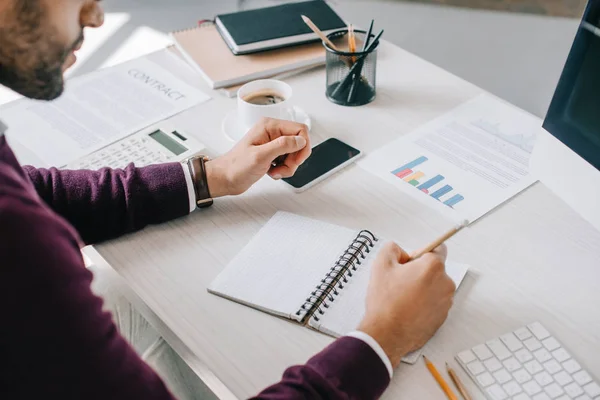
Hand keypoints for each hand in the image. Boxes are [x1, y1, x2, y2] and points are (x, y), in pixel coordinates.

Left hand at [205, 118, 310, 196]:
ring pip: (295, 153)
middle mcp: (272, 132)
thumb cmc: (236, 166)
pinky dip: (284, 169)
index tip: (296, 160)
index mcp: (269, 126)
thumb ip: (282, 145)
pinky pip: (288, 160)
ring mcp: (272, 143)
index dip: (303, 146)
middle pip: (299, 143)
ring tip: (275, 172)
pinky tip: (272, 172)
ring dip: (289, 166)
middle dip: (295, 159)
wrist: (225, 178)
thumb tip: (300, 140)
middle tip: (284, 168)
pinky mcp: (272, 153)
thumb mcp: (261, 156)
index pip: (300, 130)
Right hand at [357, 243, 455, 367]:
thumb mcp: (381, 265)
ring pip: (434, 287)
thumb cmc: (386, 302)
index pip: (438, 248)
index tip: (410, 261)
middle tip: (400, 281)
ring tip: (402, 298)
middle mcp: (445, 283)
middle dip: (420, 272)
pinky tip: (407, 309)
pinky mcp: (443, 317)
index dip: (421, 253)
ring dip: (422, 288)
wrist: (387, 334)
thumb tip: (399, 251)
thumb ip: (391, 248)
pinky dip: (424, 303)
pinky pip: (434, 303)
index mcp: (433, 267)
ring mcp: (446, 302)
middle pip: (435, 269)